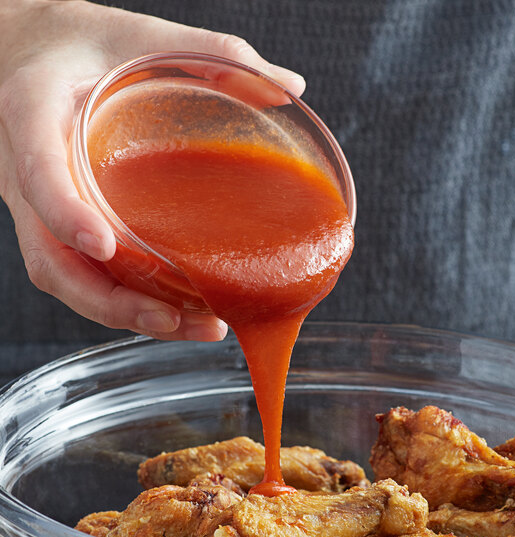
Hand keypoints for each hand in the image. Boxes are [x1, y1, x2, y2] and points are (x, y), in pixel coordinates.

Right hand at [0, 0, 304, 340]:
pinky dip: (127, 299)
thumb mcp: (140, 34)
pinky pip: (85, 273)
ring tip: (197, 326)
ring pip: (69, 279)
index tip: (103, 244)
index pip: (37, 172)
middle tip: (180, 317)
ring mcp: (43, 207)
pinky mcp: (62, 223)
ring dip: (127, 314)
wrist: (26, 51)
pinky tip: (176, 307)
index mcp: (33, 114)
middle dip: (113, 301)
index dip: (63, 213)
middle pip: (53, 258)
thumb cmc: (80, 43)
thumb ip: (214, 54)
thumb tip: (291, 88)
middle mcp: (27, 173)